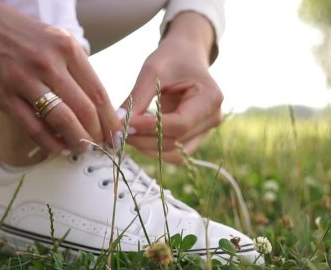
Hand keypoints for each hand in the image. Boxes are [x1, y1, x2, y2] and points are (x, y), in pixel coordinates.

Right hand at [0, 0, 119, 152]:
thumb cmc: (13, 32)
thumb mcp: (51, 38)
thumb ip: (71, 66)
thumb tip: (94, 103)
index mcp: (66, 47)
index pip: (98, 92)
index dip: (111, 119)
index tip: (116, 134)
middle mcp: (49, 62)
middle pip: (85, 110)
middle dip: (98, 135)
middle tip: (101, 147)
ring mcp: (24, 79)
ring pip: (63, 121)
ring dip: (77, 142)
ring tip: (82, 150)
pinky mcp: (2, 95)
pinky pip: (34, 128)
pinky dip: (50, 144)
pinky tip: (58, 149)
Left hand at [123, 12, 222, 163]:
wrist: (187, 55)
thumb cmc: (172, 58)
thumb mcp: (153, 71)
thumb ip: (137, 98)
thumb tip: (118, 123)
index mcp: (210, 98)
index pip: (179, 124)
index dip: (150, 128)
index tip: (124, 124)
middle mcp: (213, 118)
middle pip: (175, 141)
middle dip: (144, 139)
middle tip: (117, 131)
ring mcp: (206, 131)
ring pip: (174, 153)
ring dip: (147, 148)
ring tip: (127, 133)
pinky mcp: (195, 138)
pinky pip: (174, 153)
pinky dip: (154, 149)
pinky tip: (138, 136)